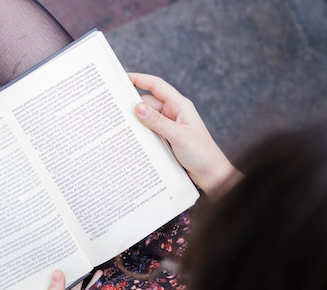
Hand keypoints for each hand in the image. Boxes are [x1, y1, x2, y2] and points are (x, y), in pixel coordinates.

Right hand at [128, 72, 242, 197]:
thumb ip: (157, 121)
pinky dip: (141, 135)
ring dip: (137, 123)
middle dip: (134, 106)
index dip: (140, 79)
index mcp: (180, 105)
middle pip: (148, 103)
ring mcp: (169, 127)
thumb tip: (137, 107)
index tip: (123, 78)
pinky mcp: (166, 140)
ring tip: (121, 128)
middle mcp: (174, 113)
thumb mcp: (178, 136)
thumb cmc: (201, 153)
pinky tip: (132, 140)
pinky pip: (149, 133)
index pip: (157, 86)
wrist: (211, 174)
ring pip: (147, 119)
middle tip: (115, 111)